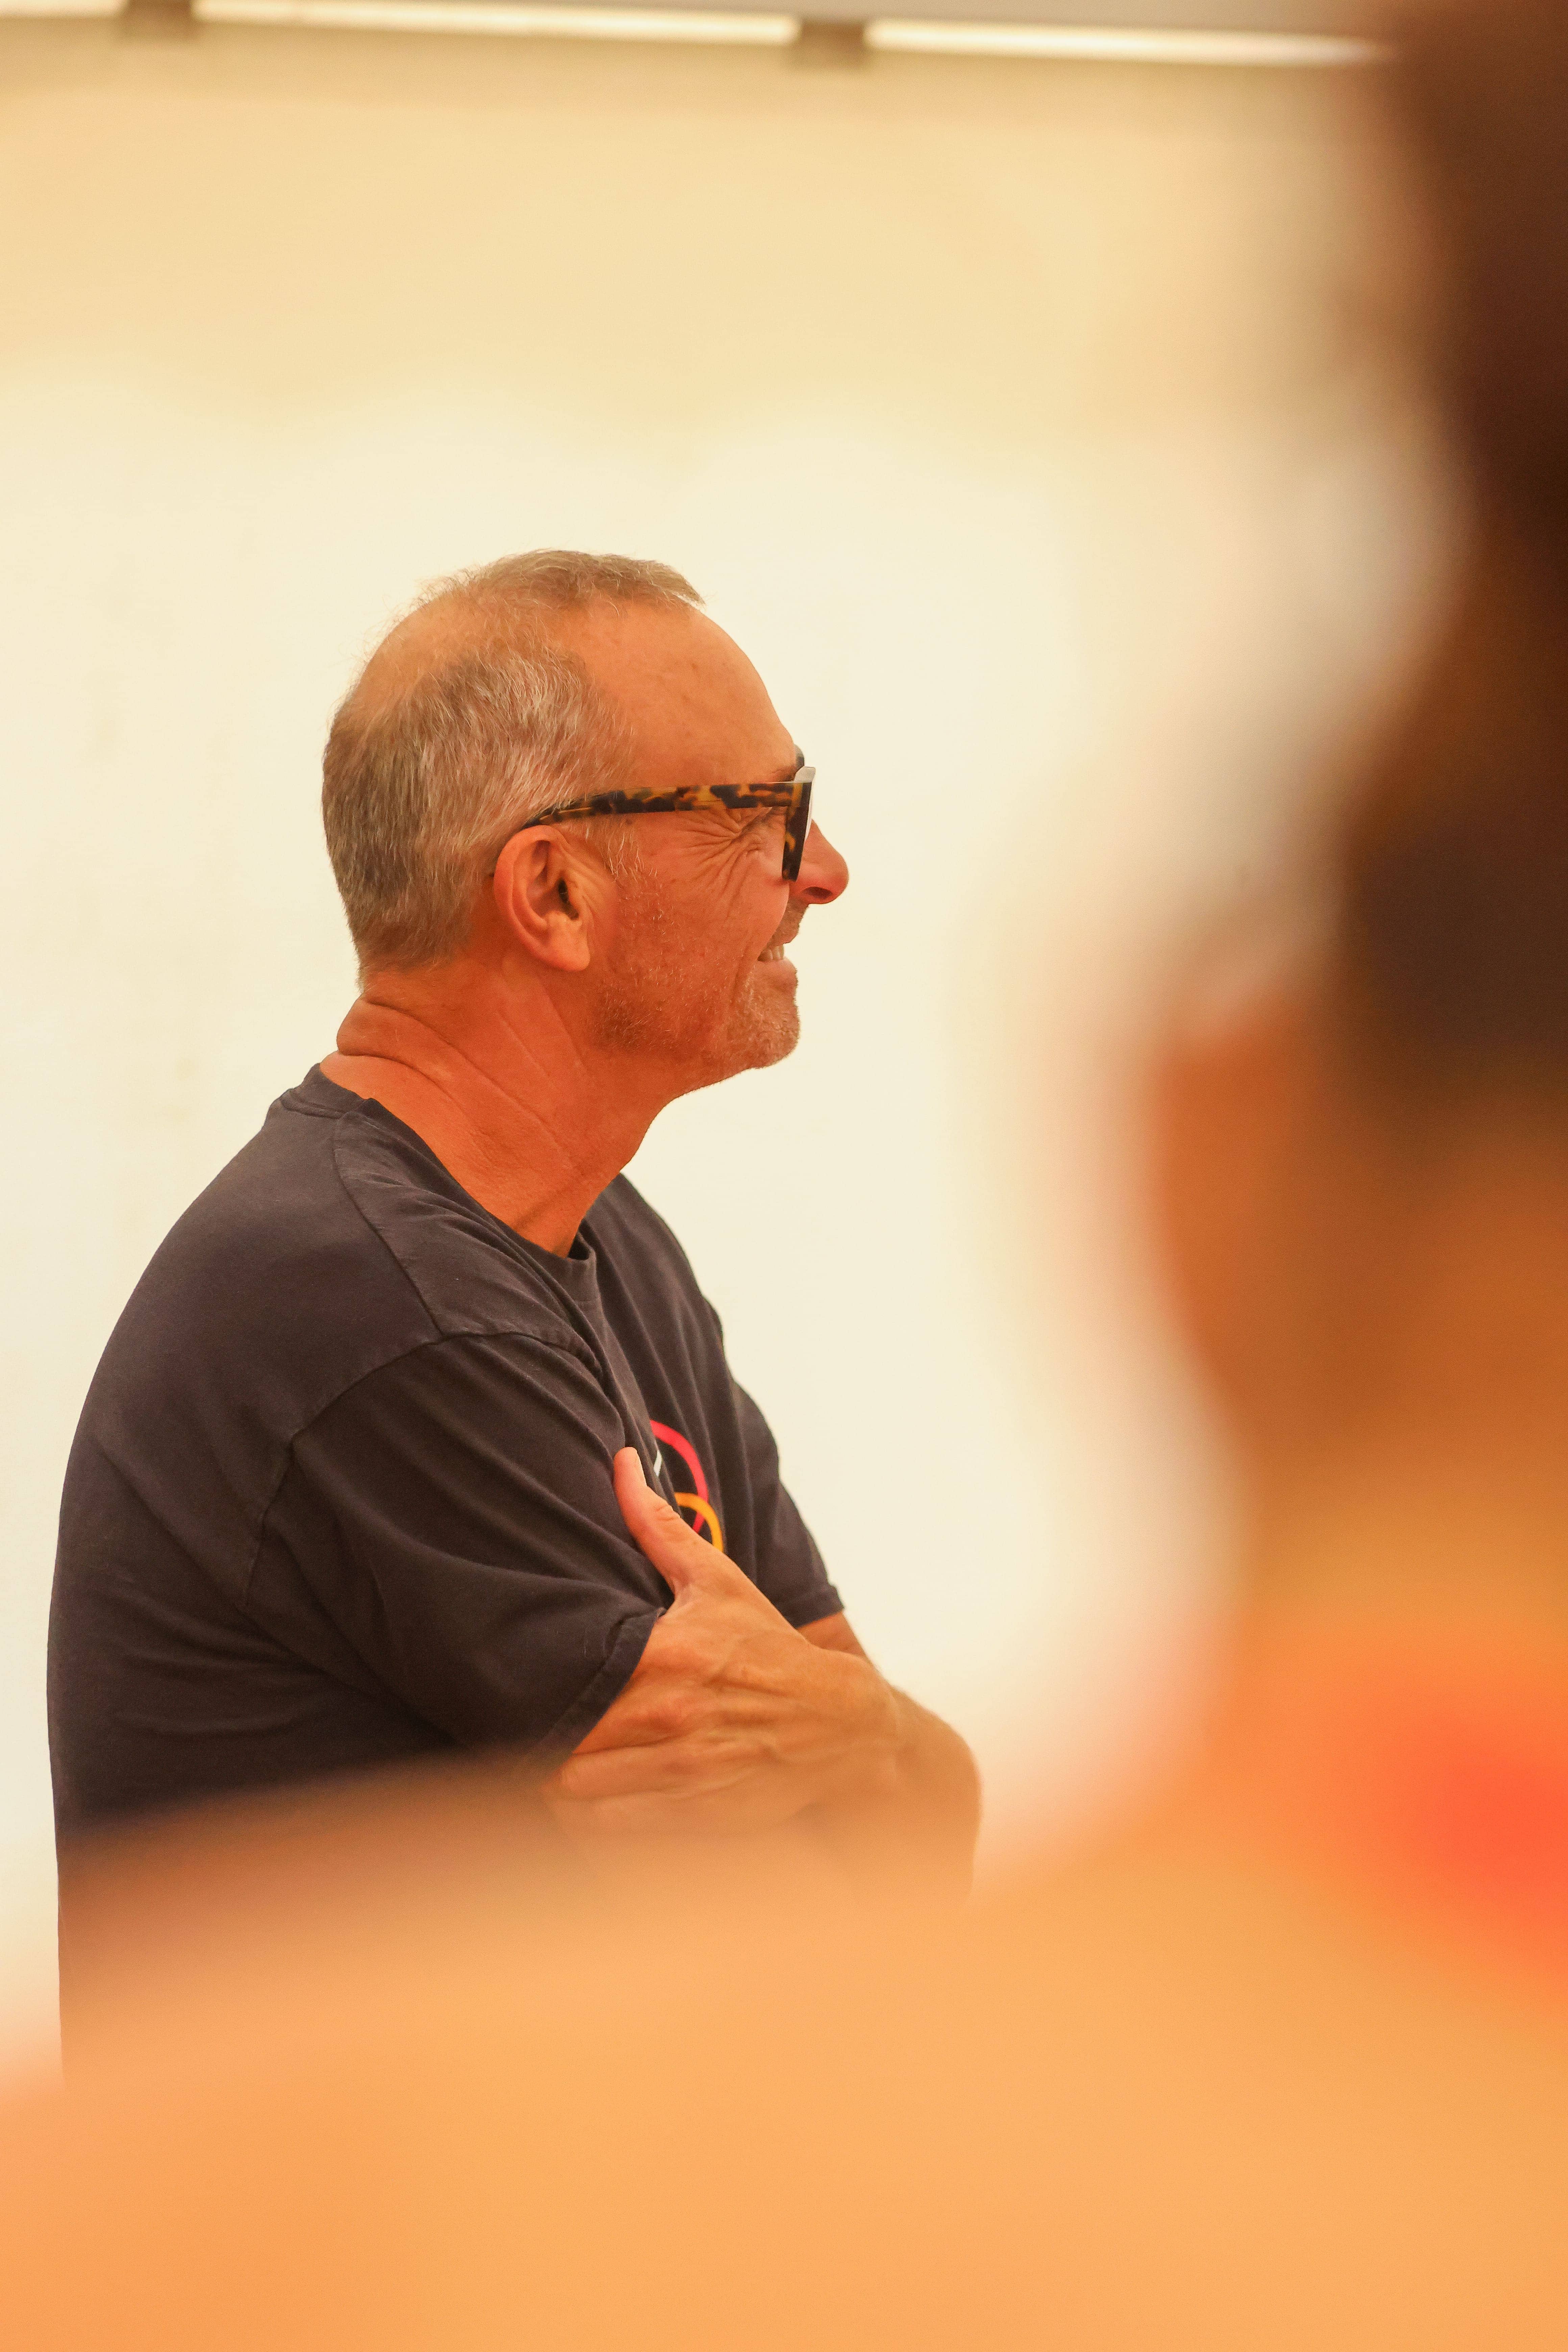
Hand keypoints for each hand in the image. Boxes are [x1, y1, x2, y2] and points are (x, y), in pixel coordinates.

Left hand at [544, 1449, 901, 1834]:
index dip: (528, 1683)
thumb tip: (621, 1463)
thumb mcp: (718, 1582)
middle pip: (560, 1737)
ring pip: (574, 1790)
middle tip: (518, 1721)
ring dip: (550, 1779)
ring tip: (540, 1760)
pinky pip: (606, 1828)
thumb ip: (659, 1527)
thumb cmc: (767, 1647)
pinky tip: (578, 1799)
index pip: (570, 1677)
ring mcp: (680, 1770)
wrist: (839, 1723)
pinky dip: (582, 1818)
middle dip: (533, 1733)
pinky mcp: (692, 1813)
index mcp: (666, 1655)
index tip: (510, 1678)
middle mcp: (669, 1716)